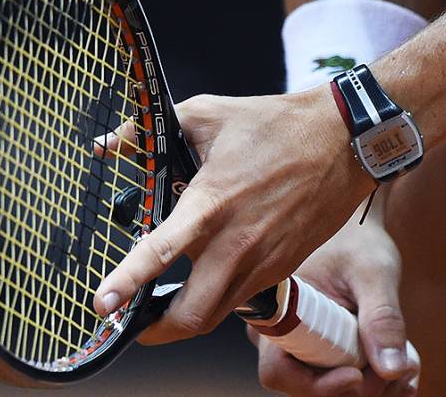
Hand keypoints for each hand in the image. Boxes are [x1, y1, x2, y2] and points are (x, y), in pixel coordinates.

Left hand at [92, 87, 377, 343]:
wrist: (343, 140)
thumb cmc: (276, 124)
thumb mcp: (206, 113)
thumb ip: (149, 132)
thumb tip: (108, 144)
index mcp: (210, 204)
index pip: (159, 255)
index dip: (126, 284)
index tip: (102, 305)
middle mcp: (236, 243)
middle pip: (190, 316)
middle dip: (156, 332)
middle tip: (135, 325)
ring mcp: (264, 260)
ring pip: (218, 315)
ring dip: (187, 320)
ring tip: (166, 311)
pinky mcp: (284, 266)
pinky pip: (244, 297)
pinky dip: (220, 299)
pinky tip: (211, 280)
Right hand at [250, 189, 419, 395]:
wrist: (358, 228)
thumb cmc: (356, 239)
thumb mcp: (373, 272)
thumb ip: (382, 318)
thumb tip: (392, 369)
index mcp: (278, 312)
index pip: (278, 371)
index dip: (316, 386)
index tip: (357, 376)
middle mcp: (283, 336)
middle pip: (309, 386)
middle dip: (358, 388)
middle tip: (400, 367)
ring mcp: (304, 347)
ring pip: (332, 388)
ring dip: (375, 387)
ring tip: (410, 362)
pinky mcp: (326, 352)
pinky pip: (347, 382)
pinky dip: (379, 380)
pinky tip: (406, 364)